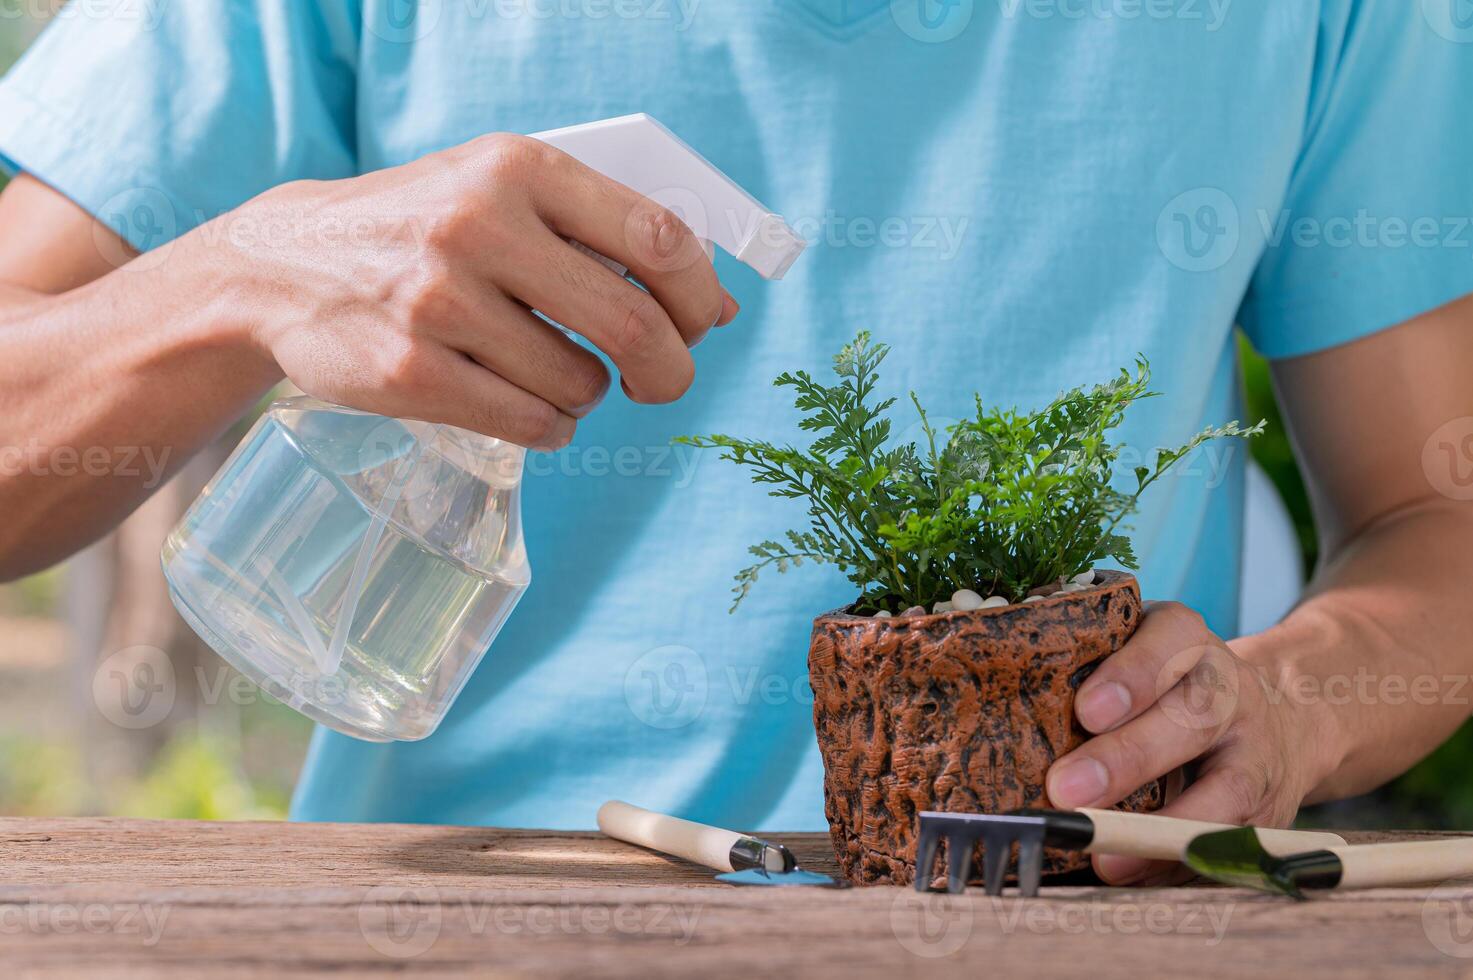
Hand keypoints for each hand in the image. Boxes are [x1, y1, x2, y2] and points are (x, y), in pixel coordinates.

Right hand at [219, 133, 735, 449]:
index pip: (658, 237)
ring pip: (580, 383)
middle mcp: (479, 227)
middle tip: (660, 382)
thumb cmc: (424, 229)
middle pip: (632, 324)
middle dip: (668, 370)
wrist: (286, 264)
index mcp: (518, 169)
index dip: (698, 295)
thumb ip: (604, 237)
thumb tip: (715, 309)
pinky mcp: (411, 372)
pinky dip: (552, 427)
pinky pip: (531, 423)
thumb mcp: (504, 195)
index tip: (698, 324)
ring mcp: (439, 302)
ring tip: (553, 374)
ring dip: (588, 394)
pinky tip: (530, 406)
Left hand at [1045, 601, 1325, 883]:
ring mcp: (1254, 751)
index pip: (1170, 638)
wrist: (1277, 721)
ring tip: (1102, 853)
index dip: (1132, 674)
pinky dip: (1177, 863)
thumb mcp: (1134, 659)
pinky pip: (1227, 842)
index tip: (1087, 710)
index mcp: (1186, 640)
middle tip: (1064, 789)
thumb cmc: (1165, 689)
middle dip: (1127, 758)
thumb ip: (1081, 676)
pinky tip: (1131, 871)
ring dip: (1159, 824)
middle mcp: (1229, 688)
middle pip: (1190, 717)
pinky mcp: (1267, 810)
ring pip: (1223, 789)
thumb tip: (1002, 730)